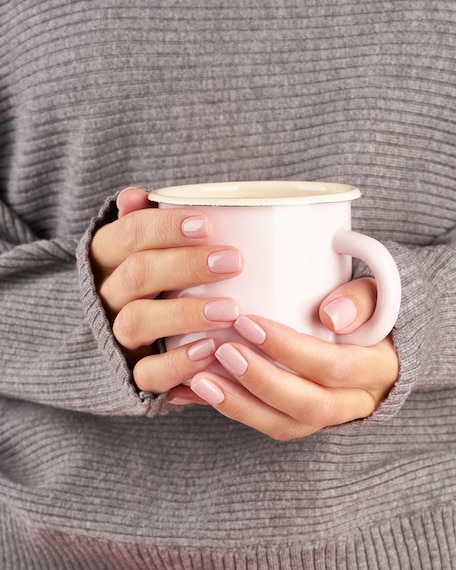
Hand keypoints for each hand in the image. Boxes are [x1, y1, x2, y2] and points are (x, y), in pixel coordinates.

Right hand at [89, 187, 243, 389]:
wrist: (127, 337)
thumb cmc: (154, 279)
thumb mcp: (146, 248)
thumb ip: (147, 222)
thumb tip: (135, 196)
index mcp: (108, 257)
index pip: (128, 235)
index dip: (164, 228)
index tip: (206, 224)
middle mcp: (107, 294)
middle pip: (137, 274)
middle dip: (186, 265)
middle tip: (234, 260)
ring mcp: (117, 335)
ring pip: (138, 321)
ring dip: (185, 313)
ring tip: (230, 309)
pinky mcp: (130, 371)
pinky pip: (147, 373)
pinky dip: (178, 363)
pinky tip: (210, 351)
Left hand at [168, 278, 398, 439]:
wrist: (375, 344)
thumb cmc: (367, 311)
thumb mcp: (375, 294)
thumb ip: (360, 299)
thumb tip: (330, 317)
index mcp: (377, 368)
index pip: (332, 366)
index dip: (289, 349)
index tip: (247, 322)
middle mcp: (356, 402)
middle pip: (309, 406)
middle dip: (260, 381)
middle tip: (221, 352)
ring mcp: (329, 417)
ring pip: (285, 425)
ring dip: (240, 405)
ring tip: (199, 381)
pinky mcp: (303, 420)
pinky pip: (269, 424)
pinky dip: (233, 410)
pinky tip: (200, 393)